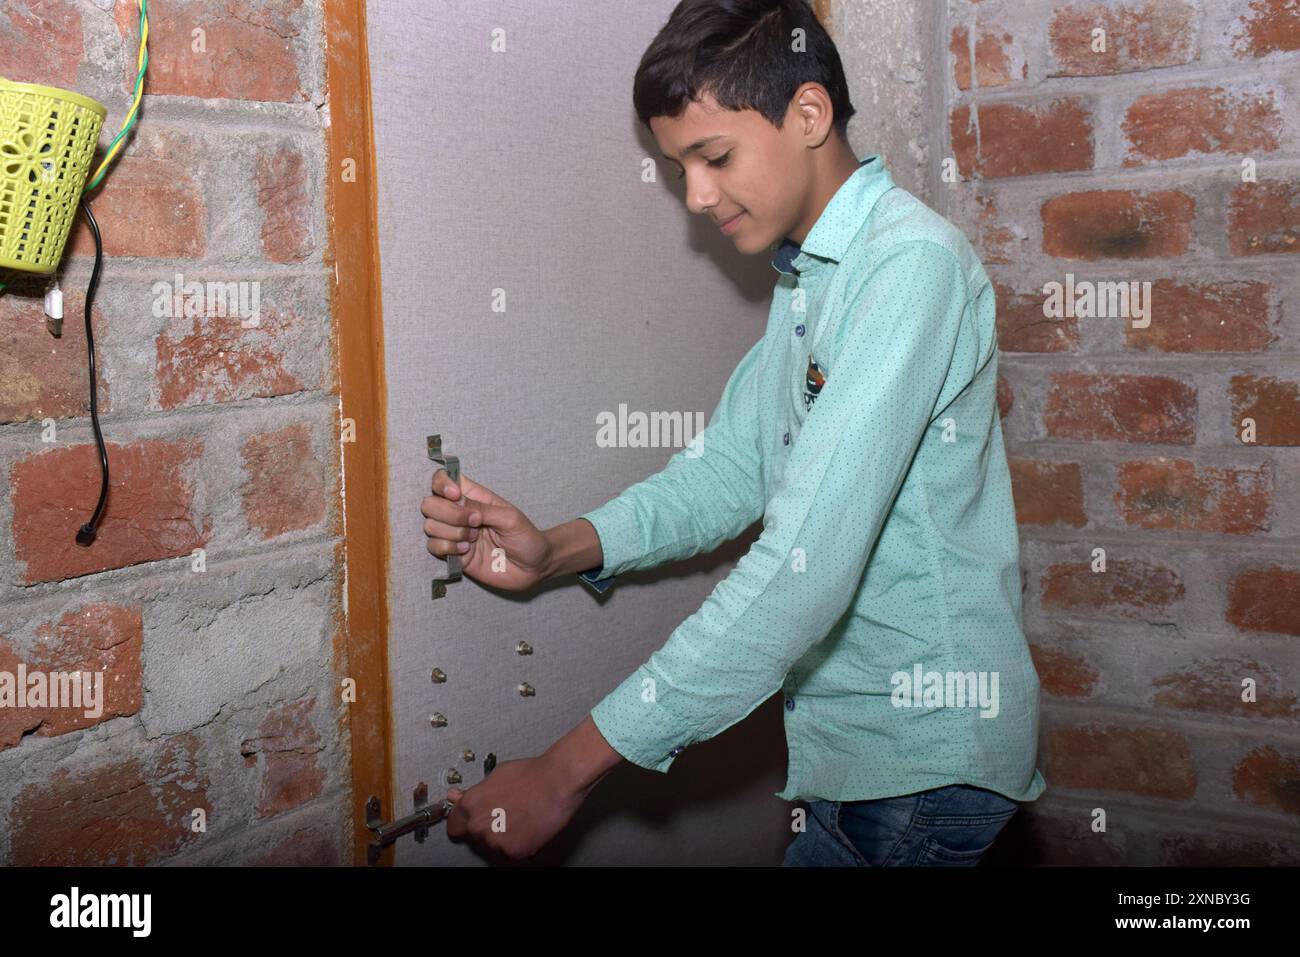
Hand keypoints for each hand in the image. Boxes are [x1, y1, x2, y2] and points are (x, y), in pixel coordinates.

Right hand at [421, 469, 550, 590]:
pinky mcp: (453, 554)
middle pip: (430, 503)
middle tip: (475, 523)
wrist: (533, 568)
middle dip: (448, 513)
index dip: (442, 484)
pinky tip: (466, 551)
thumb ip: (482, 509)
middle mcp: (458, 513)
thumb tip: (457, 503)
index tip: (455, 495)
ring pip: (430, 526)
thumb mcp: (509, 518)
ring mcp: (454, 534)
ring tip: (474, 538)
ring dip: (452, 532)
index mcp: (473, 496)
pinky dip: (447, 548)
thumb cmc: (525, 537)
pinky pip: (433, 547)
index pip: (443, 479)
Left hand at [444, 753, 588, 860]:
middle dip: (489, 828)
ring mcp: (496, 841)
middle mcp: (478, 825)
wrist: (558, 782)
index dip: (464, 822)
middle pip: (476, 836)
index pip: (454, 825)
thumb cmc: (531, 774)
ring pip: (495, 845)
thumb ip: (475, 792)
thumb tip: (456, 796)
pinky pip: (513, 852)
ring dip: (505, 837)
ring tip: (523, 817)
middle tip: (508, 814)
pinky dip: (522, 844)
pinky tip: (531, 826)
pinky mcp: (514, 852)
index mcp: (470, 805)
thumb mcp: (496, 775)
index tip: (472, 822)